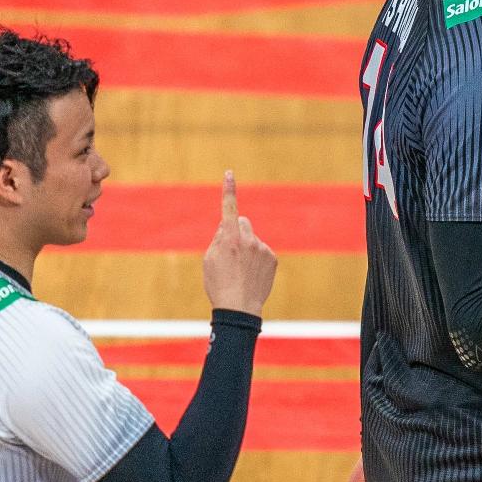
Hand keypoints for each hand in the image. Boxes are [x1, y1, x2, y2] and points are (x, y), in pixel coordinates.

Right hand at [202, 171, 276, 315]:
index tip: (230, 173)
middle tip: (229, 251)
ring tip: (240, 269)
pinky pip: (262, 250)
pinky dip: (256, 258)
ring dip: (246, 247)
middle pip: (242, 222)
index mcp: (229, 237)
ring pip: (252, 238)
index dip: (228, 190)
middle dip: (236, 230)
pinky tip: (250, 273)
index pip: (229, 208)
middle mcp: (248, 239)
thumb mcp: (209, 259)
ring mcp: (262, 248)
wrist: (239, 308)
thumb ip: (218, 238)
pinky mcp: (272, 257)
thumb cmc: (218, 284)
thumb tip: (227, 225)